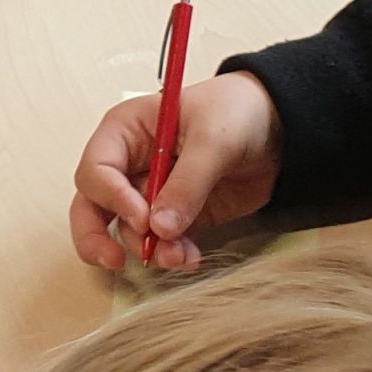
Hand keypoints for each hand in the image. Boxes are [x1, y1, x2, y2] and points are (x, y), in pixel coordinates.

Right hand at [68, 68, 283, 273]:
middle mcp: (129, 164)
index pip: (96, 169)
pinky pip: (159, 243)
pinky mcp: (175, 217)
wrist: (279, 128)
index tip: (143, 218)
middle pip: (91, 206)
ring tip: (179, 257)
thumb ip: (188, 182)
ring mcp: (150, 193)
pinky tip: (190, 257)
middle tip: (114, 260)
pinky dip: (170, 255)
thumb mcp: (214, 138)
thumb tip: (159, 228)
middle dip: (96, 236)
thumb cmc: (237, 111)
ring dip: (147, 250)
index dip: (112, 197)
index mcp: (125, 131)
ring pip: (125, 231)